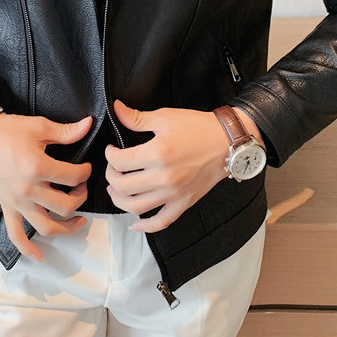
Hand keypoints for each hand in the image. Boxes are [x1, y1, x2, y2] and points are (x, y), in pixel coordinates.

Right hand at [0, 112, 92, 261]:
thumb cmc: (7, 131)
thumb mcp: (39, 126)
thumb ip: (66, 131)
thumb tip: (88, 125)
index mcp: (37, 168)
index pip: (73, 177)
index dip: (86, 172)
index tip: (86, 167)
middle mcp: (28, 190)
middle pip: (65, 205)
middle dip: (81, 196)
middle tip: (81, 186)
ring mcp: (18, 202)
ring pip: (47, 226)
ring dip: (67, 228)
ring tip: (80, 220)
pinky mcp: (8, 207)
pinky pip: (16, 235)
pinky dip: (28, 249)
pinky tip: (40, 256)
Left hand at [105, 99, 262, 232]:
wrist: (227, 142)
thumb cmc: (198, 128)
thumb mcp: (165, 117)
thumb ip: (137, 118)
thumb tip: (116, 109)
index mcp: (158, 154)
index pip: (119, 162)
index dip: (109, 155)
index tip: (112, 150)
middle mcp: (164, 177)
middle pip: (122, 186)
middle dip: (111, 176)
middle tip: (113, 167)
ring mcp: (174, 194)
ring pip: (135, 207)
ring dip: (119, 200)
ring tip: (116, 190)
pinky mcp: (184, 203)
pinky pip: (161, 222)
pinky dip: (145, 226)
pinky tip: (135, 223)